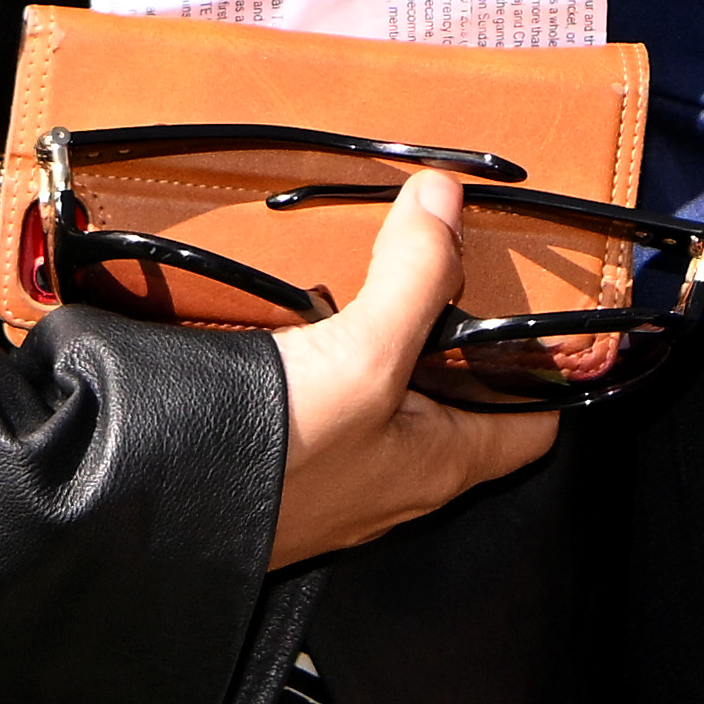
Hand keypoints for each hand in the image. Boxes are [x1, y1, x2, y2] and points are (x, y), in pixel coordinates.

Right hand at [261, 169, 564, 565]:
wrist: (149, 507)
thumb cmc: (279, 463)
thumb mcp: (366, 358)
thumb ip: (416, 276)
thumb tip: (449, 196)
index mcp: (445, 462)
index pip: (534, 423)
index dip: (553, 369)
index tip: (554, 302)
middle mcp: (399, 468)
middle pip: (458, 391)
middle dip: (460, 325)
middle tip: (457, 251)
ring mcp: (339, 462)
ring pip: (389, 386)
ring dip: (390, 327)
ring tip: (388, 260)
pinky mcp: (283, 445)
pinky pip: (325, 387)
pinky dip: (325, 342)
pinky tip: (305, 299)